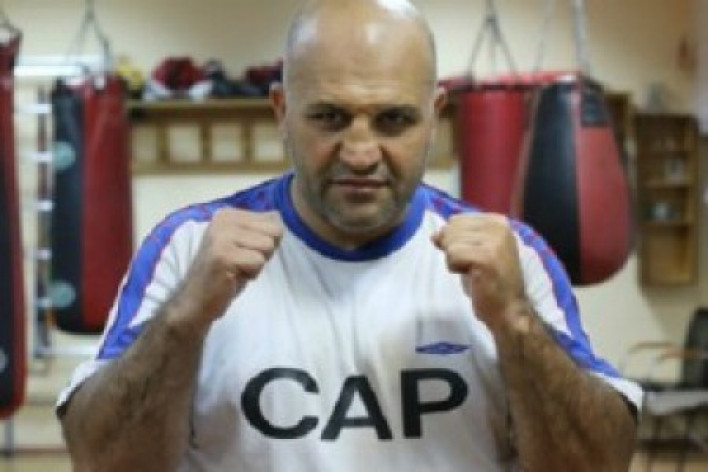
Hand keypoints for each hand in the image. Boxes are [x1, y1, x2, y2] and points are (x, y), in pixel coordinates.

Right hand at [176, 208, 283, 327]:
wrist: (196, 300)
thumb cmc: (224, 274)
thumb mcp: (244, 244)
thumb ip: (260, 229)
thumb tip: (278, 217)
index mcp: (228, 214)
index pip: (274, 219)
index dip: (265, 242)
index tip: (243, 252)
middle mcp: (224, 219)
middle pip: (275, 231)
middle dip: (264, 252)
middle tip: (241, 262)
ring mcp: (222, 236)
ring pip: (268, 246)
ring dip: (257, 264)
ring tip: (237, 269)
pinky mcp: (224, 255)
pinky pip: (258, 261)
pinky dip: (251, 274)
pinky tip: (233, 276)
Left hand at [432, 213, 526, 334]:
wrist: (508, 309)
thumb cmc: (490, 282)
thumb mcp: (473, 252)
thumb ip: (456, 238)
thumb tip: (434, 235)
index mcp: (498, 222)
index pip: (456, 219)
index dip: (454, 239)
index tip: (471, 256)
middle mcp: (499, 227)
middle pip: (451, 228)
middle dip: (453, 249)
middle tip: (472, 265)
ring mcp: (495, 241)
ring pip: (450, 241)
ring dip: (454, 260)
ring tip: (473, 271)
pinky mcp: (487, 256)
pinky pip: (452, 255)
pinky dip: (455, 268)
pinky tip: (472, 276)